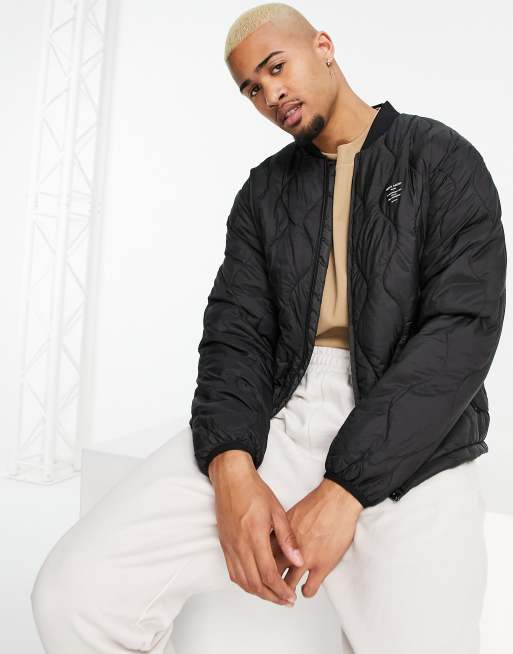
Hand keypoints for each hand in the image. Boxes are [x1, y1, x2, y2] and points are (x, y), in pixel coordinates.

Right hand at [209, 450, 304, 605]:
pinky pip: (232, 572)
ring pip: (242, 581)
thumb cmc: (254, 491)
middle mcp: (240, 545)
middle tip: (285, 601)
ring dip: (258, 593)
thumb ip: (288, 538)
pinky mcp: (224, 545)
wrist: (231, 479)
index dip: (281, 590)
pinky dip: (244, 583)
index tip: (291, 597)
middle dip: (271, 597)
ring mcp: (230, 546)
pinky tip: (255, 584)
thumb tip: (298, 560)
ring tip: (273, 596)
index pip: (268, 573)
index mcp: (255, 536)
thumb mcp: (277, 511)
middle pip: (255, 583)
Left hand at [270, 478, 362, 598]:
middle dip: (268, 584)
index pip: (261, 557)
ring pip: (287, 586)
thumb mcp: (288, 514)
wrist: (336, 501)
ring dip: (285, 592)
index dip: (257, 566)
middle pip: (270, 573)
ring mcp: (305, 559)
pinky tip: (306, 589)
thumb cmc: (315, 504)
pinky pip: (309, 589)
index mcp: (279, 537)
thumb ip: (277, 531)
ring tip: (286, 594)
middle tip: (270, 589)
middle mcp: (288, 549)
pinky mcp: (321, 566)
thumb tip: (268, 539)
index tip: (259, 571)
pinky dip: (306, 592)